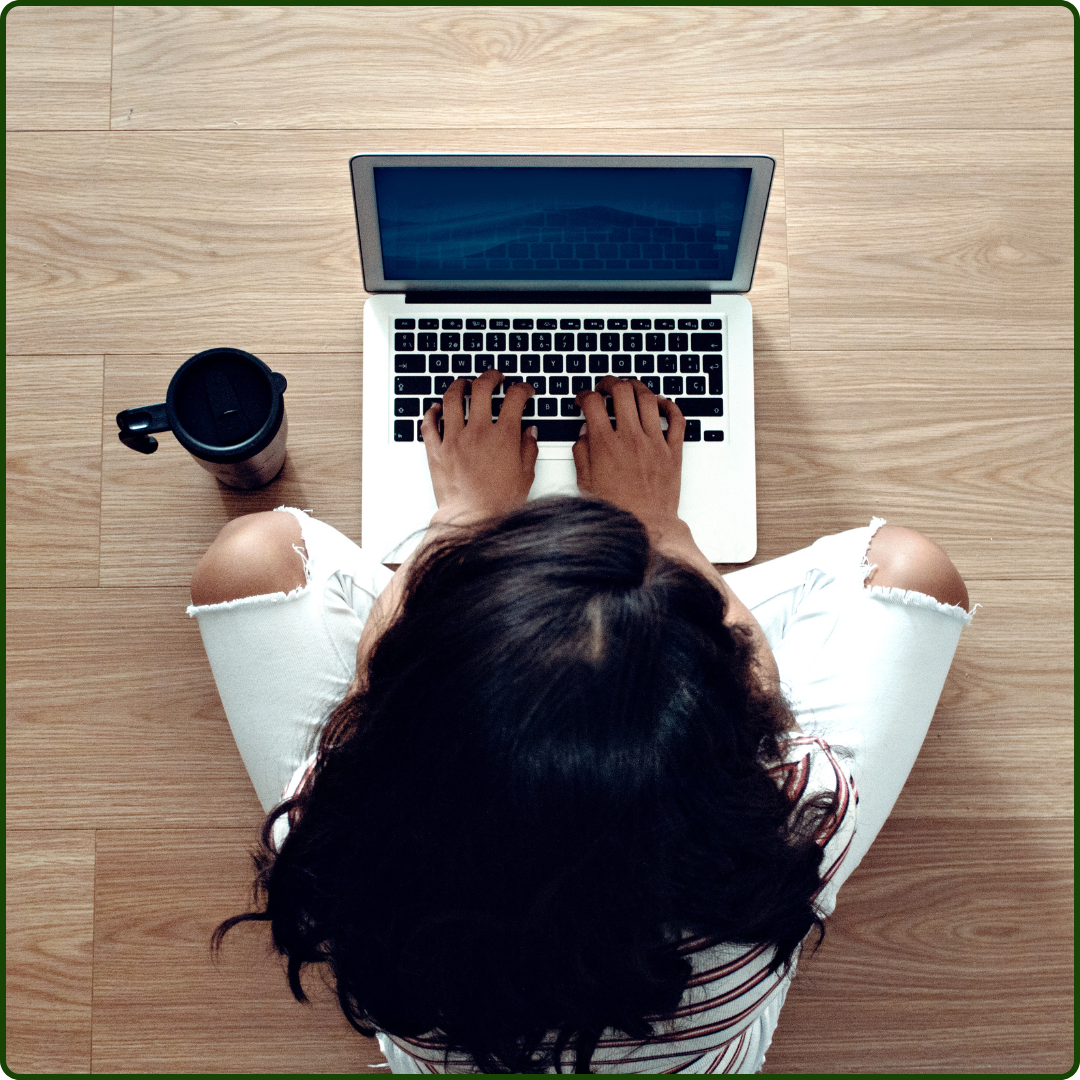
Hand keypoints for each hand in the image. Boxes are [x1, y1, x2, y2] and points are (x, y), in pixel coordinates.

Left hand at [420, 368, 537, 522]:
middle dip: (491, 377)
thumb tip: (530, 432)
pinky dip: (431, 412)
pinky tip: (436, 408)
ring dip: (459, 386)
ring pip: (452, 399)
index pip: (515, 397)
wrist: (472, 519)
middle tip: (495, 378)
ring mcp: (454, 439)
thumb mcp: (525, 475)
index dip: (523, 388)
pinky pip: (429, 423)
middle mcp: (477, 432)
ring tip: (463, 384)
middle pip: (482, 388)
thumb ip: (529, 448)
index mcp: (503, 436)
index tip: (524, 391)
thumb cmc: (499, 503)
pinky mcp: (436, 450)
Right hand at [572, 376, 685, 543]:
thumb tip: (584, 434)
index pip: (593, 403)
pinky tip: (661, 404)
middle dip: (610, 383)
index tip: (583, 400)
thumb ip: (582, 454)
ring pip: (648, 398)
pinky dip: (669, 405)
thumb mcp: (586, 483)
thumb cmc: (617, 510)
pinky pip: (676, 418)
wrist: (647, 527)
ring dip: (636, 387)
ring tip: (630, 389)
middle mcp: (631, 439)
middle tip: (606, 387)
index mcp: (606, 445)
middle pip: (622, 391)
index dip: (584, 396)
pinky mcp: (673, 451)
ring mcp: (654, 443)